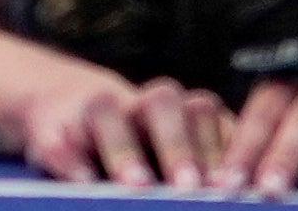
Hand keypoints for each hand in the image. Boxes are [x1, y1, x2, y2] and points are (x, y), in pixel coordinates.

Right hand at [14, 70, 233, 184]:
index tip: (229, 185)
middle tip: (190, 188)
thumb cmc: (142, 141)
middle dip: (178, 146)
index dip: (218, 148)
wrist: (67, 106)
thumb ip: (208, 167)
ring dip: (125, 150)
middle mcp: (138, 104)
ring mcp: (94, 113)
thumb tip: (244, 192)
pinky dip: (72, 162)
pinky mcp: (53, 131)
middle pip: (163, 105)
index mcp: (178, 109)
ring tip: (138, 187)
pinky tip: (85, 183)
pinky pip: (62, 142)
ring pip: (109, 112)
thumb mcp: (177, 148)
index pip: (204, 114)